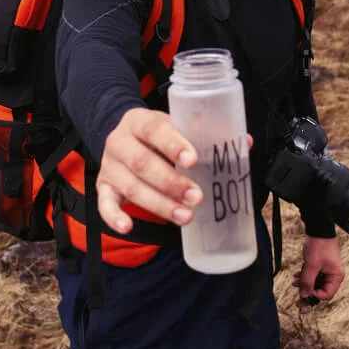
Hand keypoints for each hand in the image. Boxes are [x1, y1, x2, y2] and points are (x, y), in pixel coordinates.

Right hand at [96, 108, 251, 234]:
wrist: (120, 135)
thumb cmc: (157, 135)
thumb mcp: (175, 126)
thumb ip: (205, 133)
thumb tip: (245, 142)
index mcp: (138, 121)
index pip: (153, 129)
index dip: (173, 144)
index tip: (194, 160)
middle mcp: (119, 142)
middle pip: (141, 162)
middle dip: (171, 182)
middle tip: (198, 197)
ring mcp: (110, 166)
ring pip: (130, 187)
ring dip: (159, 204)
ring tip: (186, 216)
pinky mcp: (103, 186)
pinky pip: (104, 204)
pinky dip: (114, 217)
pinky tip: (129, 227)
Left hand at [293, 235, 343, 308]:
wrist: (318, 228)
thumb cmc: (318, 246)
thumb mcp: (311, 265)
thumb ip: (307, 281)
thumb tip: (304, 296)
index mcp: (336, 276)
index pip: (326, 294)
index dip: (314, 296)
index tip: (303, 294)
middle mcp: (333, 275)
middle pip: (321, 291)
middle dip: (308, 293)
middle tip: (296, 301)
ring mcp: (327, 270)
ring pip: (315, 283)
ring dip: (304, 284)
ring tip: (294, 281)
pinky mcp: (321, 265)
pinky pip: (313, 275)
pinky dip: (305, 276)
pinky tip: (296, 275)